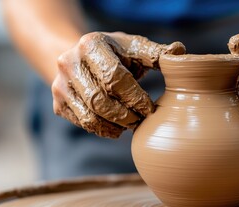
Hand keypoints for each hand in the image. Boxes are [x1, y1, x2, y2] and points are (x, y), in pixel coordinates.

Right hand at [52, 32, 184, 137]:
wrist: (80, 58)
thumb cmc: (116, 54)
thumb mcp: (134, 47)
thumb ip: (157, 53)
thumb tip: (180, 52)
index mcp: (90, 44)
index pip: (114, 77)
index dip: (134, 97)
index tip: (150, 108)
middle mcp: (68, 63)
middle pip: (100, 100)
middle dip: (125, 115)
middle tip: (141, 121)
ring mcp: (60, 84)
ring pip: (90, 115)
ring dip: (115, 126)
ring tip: (131, 124)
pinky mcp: (57, 103)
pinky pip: (82, 123)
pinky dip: (103, 130)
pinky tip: (117, 128)